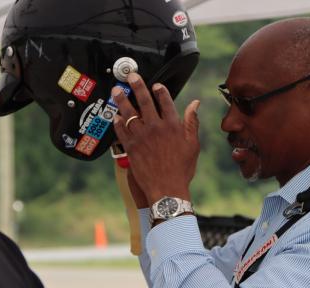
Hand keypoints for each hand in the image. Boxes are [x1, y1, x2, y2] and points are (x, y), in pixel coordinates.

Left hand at [112, 73, 199, 204]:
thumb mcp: (193, 144)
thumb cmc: (182, 169)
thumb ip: (192, 122)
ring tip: (116, 91)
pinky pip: (121, 130)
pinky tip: (115, 115)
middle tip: (131, 76)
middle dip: (137, 86)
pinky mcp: (130, 146)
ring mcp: (141, 136)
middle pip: (145, 101)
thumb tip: (195, 104)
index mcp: (173, 126)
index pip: (166, 102)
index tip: (156, 84)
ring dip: (122, 100)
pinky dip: (117, 122)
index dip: (160, 91)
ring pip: (129, 113)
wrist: (167, 189)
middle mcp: (156, 128)